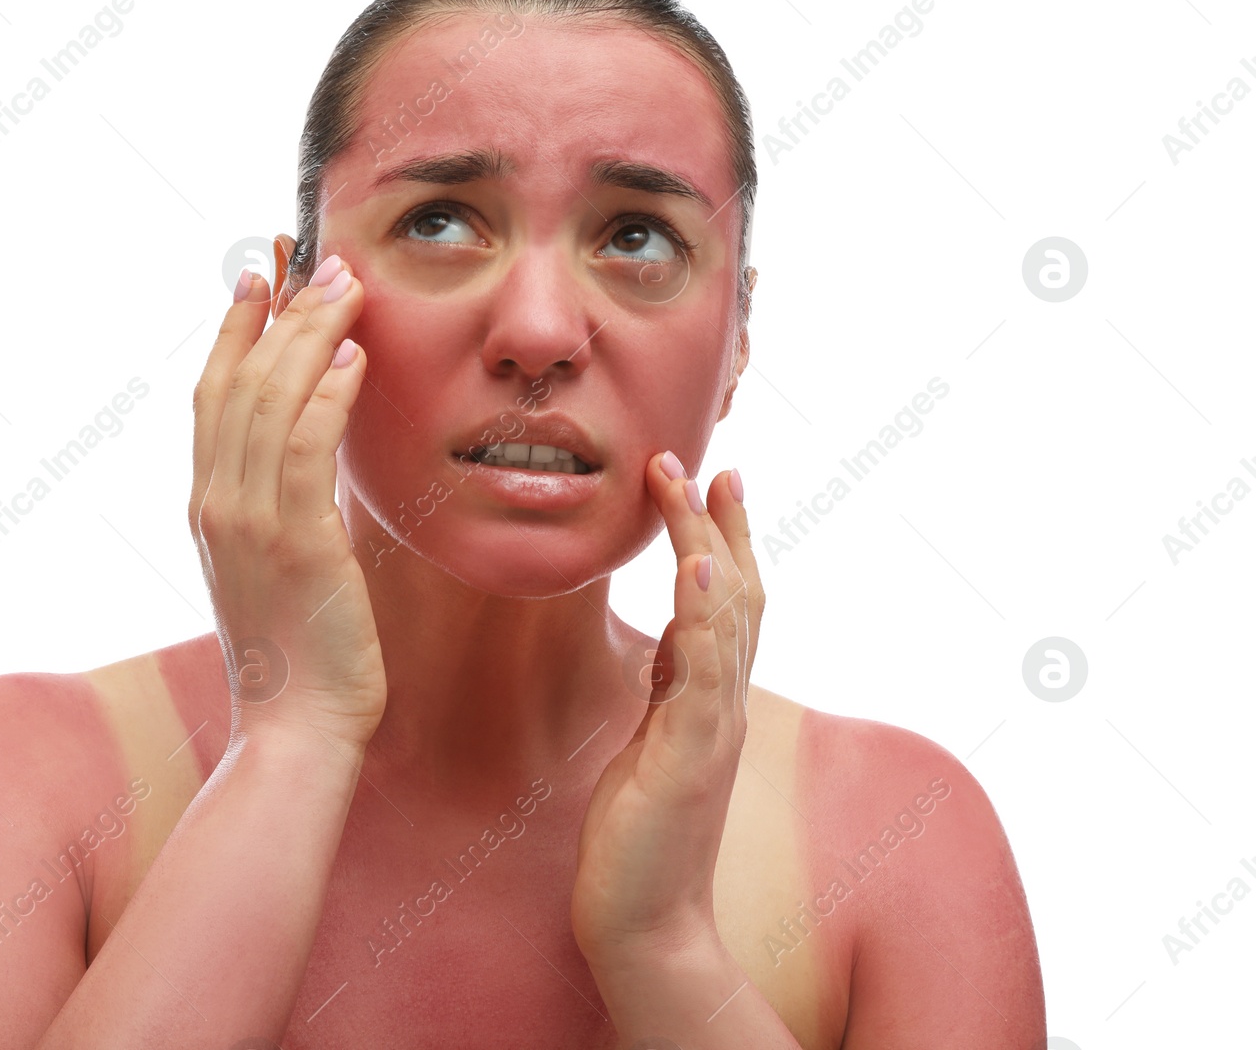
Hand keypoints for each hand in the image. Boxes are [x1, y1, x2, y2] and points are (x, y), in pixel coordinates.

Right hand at [190, 236, 385, 748]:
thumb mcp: (277, 568)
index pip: (212, 396)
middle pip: (240, 381)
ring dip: (311, 335)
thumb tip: (308, 458)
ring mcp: (248, 520)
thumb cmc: (299, 653)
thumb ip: (282, 508)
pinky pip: (307, 448)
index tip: (258, 278)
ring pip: (272, 400)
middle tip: (315, 259)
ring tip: (345, 285)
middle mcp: (216, 503)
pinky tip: (356, 358)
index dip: (233, 330)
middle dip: (279, 312)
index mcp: (208, 506)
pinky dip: (329, 395)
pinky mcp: (295, 541)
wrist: (295, 728)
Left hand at [571, 454, 764, 964]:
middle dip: (719, 523)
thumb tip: (668, 639)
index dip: (725, 538)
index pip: (730, 602)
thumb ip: (669, 689)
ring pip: (727, 618)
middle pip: (739, 594)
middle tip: (704, 460)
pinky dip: (705, 615)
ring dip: (709, 544)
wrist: (645, 921)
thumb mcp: (653, 741)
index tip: (711, 480)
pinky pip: (702, 672)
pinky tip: (696, 568)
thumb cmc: (643, 835)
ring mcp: (714, 727)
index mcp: (712, 698)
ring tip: (693, 483)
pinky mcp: (689, 754)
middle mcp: (725, 704)